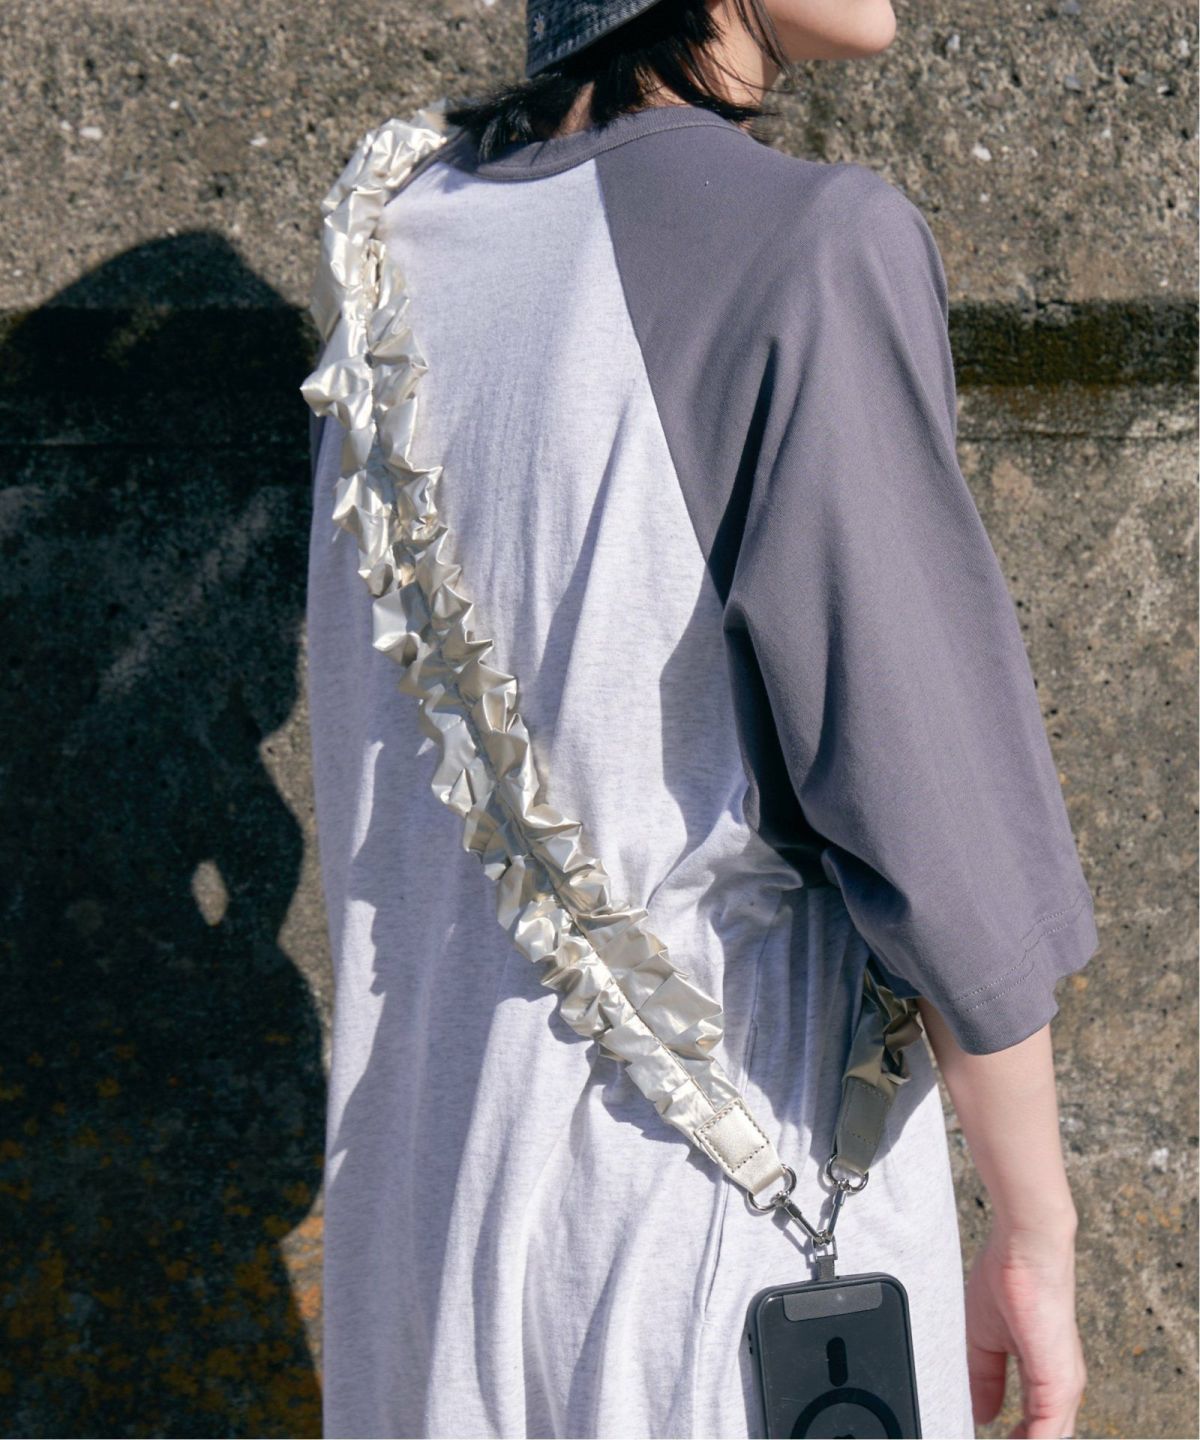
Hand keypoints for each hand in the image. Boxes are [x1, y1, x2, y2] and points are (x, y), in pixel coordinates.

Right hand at [965, 1215, 1085, 1438]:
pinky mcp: (1060, 1385)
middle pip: (1045, 1436)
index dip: (1012, 1438)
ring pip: (1050, 1438)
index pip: (1034, 1425)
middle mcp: (1061, 1386)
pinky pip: (1046, 1436)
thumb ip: (986, 1378)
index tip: (988, 1438)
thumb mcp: (985, 1339)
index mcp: (1045, 1374)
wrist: (1025, 1251)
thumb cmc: (1008, 1279)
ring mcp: (1064, 1388)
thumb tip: (982, 1414)